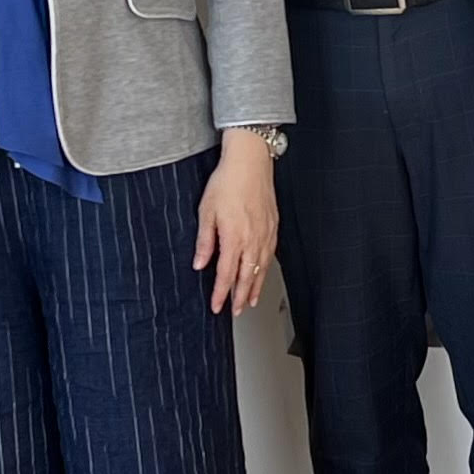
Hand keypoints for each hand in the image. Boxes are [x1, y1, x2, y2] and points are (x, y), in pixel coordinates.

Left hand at [195, 132, 279, 314]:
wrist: (250, 161)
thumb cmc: (228, 182)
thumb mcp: (206, 211)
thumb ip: (205, 241)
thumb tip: (200, 263)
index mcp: (234, 237)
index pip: (227, 275)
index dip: (222, 294)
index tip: (217, 306)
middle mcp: (253, 239)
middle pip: (247, 277)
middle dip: (241, 297)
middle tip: (236, 311)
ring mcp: (266, 234)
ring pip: (261, 269)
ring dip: (255, 287)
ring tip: (251, 300)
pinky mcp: (273, 226)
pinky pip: (270, 255)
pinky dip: (266, 270)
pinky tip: (262, 273)